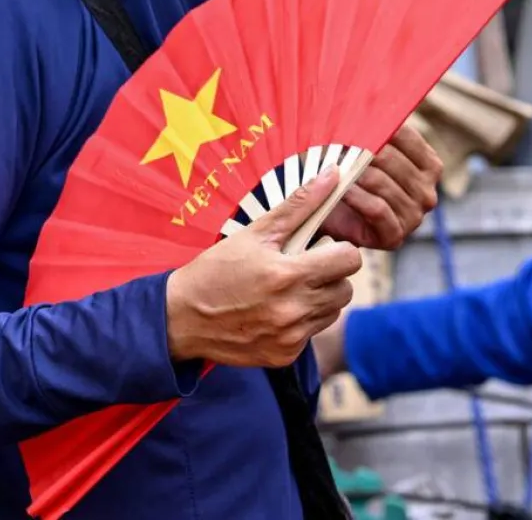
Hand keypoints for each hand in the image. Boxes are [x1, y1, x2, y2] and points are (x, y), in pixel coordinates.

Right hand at [165, 170, 361, 367]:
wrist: (181, 318)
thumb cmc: (217, 269)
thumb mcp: (256, 232)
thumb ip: (300, 204)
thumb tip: (333, 175)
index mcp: (288, 275)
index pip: (350, 260)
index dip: (339, 250)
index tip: (320, 248)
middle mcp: (293, 311)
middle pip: (346, 289)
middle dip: (331, 275)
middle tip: (304, 267)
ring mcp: (290, 337)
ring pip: (333, 312)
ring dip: (320, 298)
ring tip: (290, 288)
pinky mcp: (284, 356)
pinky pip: (312, 333)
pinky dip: (302, 321)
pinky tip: (276, 310)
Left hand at [321, 122, 441, 249]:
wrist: (333, 219)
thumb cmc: (352, 179)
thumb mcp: (367, 151)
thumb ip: (373, 130)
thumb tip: (365, 97)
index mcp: (430, 165)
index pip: (406, 136)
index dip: (378, 127)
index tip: (352, 122)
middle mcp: (428, 192)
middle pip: (392, 161)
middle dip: (361, 152)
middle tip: (336, 144)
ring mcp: (415, 216)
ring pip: (383, 184)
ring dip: (354, 175)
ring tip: (334, 167)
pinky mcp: (396, 235)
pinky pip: (377, 209)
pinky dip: (356, 197)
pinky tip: (340, 190)